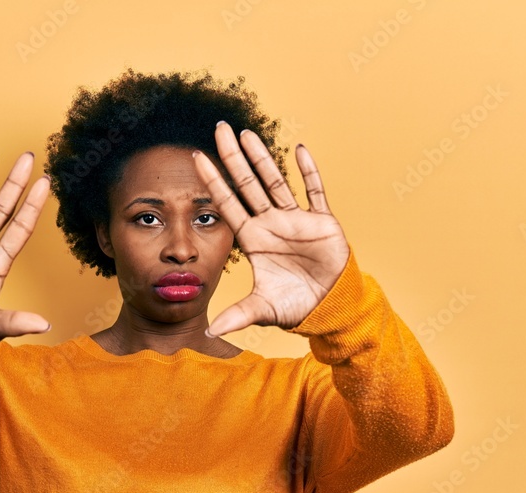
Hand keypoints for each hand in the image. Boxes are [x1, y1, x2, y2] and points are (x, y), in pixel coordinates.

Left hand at [192, 122, 349, 337]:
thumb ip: (237, 315)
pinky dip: (308, 171)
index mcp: (254, 239)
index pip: (228, 204)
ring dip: (263, 157)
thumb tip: (210, 332)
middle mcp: (271, 223)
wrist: (330, 308)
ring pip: (275, 181)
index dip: (213, 182)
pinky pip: (314, 191)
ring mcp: (296, 219)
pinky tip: (299, 149)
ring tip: (247, 132)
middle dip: (232, 157)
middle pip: (248, 184)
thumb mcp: (262, 308)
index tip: (196, 159)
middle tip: (218, 128)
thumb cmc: (296, 306)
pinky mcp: (322, 221)